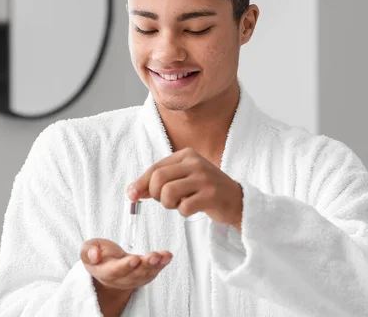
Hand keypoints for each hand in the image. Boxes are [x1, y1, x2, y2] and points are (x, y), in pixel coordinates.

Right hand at [80, 238, 172, 291]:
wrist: (107, 265)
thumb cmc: (99, 255)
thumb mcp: (88, 248)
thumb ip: (88, 251)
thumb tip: (95, 254)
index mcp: (105, 272)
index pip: (115, 271)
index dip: (125, 266)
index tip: (133, 259)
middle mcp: (120, 279)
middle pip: (134, 275)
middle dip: (145, 265)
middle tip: (153, 256)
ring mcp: (133, 279)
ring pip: (145, 275)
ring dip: (156, 265)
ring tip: (163, 255)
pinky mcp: (143, 276)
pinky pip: (153, 272)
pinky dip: (161, 264)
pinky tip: (167, 256)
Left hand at [127, 148, 243, 230]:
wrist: (236, 200)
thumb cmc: (204, 190)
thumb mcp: (182, 179)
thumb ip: (159, 182)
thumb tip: (132, 191)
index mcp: (187, 155)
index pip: (155, 168)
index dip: (140, 183)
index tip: (131, 195)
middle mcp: (195, 163)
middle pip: (158, 180)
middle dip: (156, 195)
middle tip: (166, 201)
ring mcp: (204, 178)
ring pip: (168, 193)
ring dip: (169, 204)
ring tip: (179, 204)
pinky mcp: (211, 195)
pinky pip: (183, 207)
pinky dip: (183, 212)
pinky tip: (192, 208)